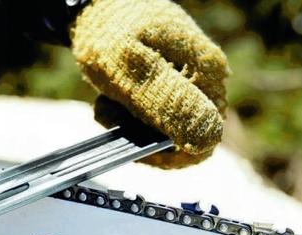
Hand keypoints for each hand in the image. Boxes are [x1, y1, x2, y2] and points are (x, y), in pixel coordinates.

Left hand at [70, 0, 228, 166]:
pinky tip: (112, 100)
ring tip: (108, 103)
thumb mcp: (130, 72)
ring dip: (132, 126)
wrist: (92, 6)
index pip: (204, 141)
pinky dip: (130, 116)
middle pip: (185, 137)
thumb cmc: (109, 32)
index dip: (167, 154)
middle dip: (144, 137)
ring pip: (167, 129)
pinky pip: (157, 116)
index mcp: (208, 73)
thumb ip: (166, 104)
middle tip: (112, 113)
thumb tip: (207, 139)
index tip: (133, 144)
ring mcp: (191, 79)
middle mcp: (208, 78)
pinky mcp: (173, 82)